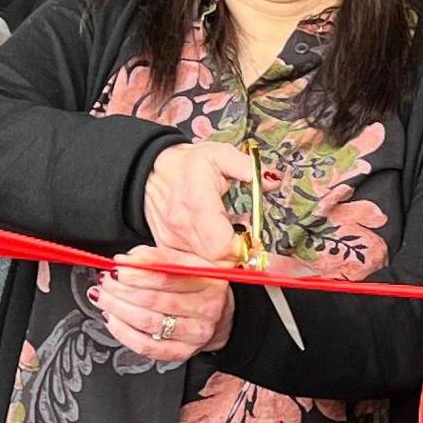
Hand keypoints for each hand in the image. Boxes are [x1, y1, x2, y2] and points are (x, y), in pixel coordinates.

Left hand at [99, 248, 231, 363]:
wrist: (218, 315)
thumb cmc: (195, 284)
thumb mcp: (183, 262)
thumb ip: (155, 258)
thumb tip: (126, 262)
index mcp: (209, 280)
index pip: (168, 275)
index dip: (137, 272)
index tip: (117, 268)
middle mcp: (207, 308)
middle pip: (153, 300)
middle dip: (121, 290)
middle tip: (105, 282)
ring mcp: (196, 333)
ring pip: (147, 322)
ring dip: (117, 309)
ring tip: (103, 298)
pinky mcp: (182, 352)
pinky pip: (146, 346)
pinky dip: (123, 332)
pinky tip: (112, 319)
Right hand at [142, 139, 259, 263]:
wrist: (151, 170)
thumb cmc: (187, 164)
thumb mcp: (220, 154)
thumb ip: (248, 168)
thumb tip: (272, 182)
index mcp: (196, 204)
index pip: (222, 246)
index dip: (243, 247)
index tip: (253, 237)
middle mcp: (181, 228)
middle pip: (218, 262)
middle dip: (238, 255)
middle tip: (247, 238)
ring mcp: (172, 241)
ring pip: (206, 268)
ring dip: (224, 259)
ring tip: (231, 238)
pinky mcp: (167, 249)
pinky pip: (192, 266)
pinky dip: (208, 260)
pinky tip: (215, 242)